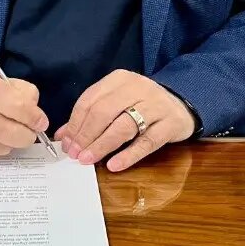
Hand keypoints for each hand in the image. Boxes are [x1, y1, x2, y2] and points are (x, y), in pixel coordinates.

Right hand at [0, 72, 48, 159]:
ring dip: (10, 144)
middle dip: (26, 136)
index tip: (40, 122)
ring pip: (1, 147)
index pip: (15, 104)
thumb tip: (37, 115)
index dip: (33, 117)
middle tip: (29, 134)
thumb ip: (18, 92)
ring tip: (6, 133)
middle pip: (10, 131)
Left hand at [53, 69, 195, 171]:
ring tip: (88, 159)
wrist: (181, 104)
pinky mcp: (170, 124)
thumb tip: (63, 137)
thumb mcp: (116, 103)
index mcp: (119, 80)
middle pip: (104, 112)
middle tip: (74, 154)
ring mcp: (155, 105)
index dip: (75, 123)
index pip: (90, 100)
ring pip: (124, 126)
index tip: (65, 143)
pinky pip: (147, 142)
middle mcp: (137, 88)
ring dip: (102, 144)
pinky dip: (129, 154)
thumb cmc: (142, 105)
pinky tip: (114, 165)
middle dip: (85, 135)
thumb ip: (90, 116)